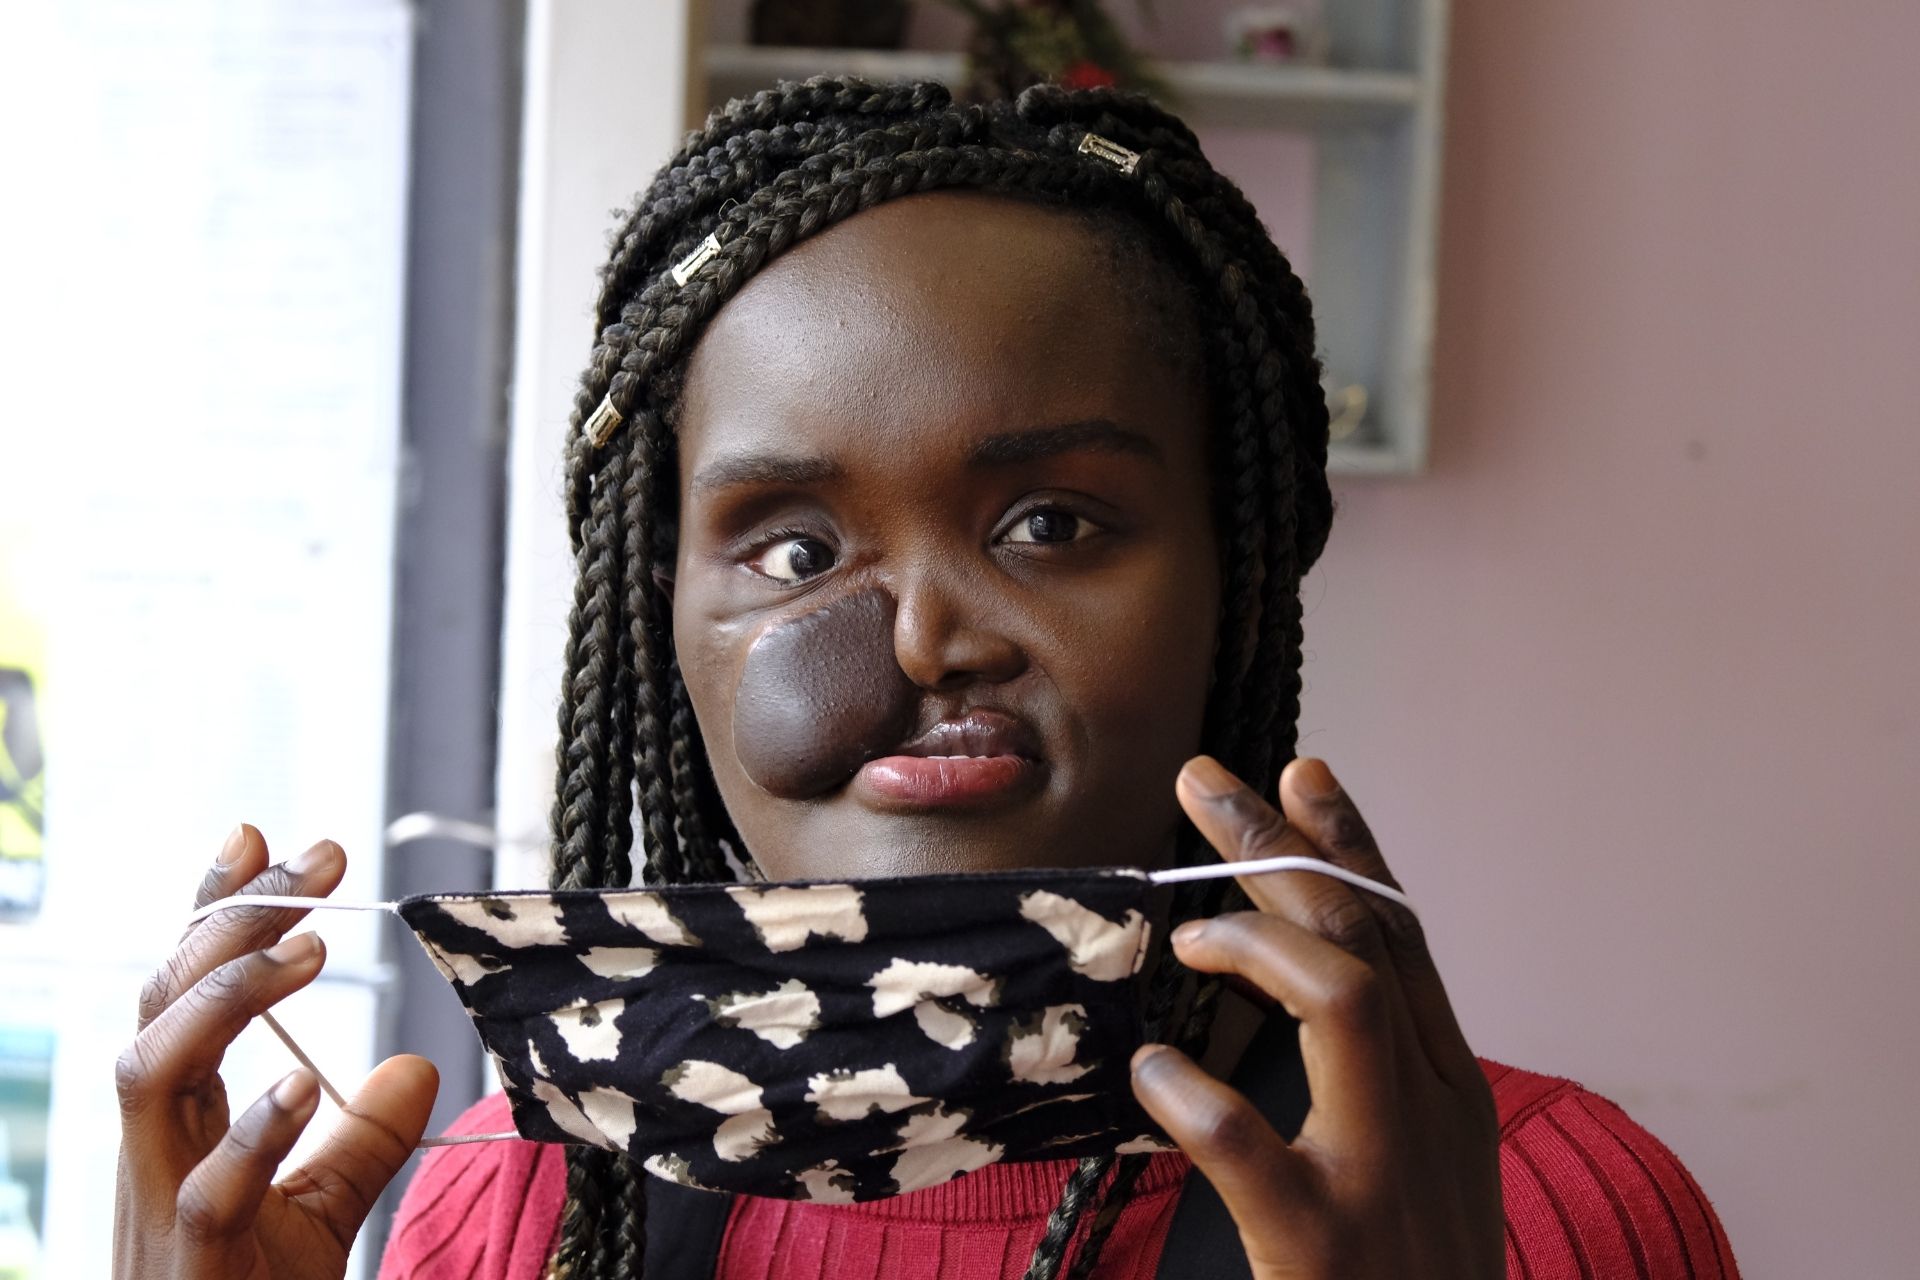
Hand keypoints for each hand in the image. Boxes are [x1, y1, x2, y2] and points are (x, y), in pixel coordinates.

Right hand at [113, 825, 438, 1279]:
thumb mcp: (321, 1207)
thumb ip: (363, 1138)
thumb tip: (417, 1066)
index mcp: (182, 1121)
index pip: (183, 990)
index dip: (212, 911)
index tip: (256, 833)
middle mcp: (157, 1147)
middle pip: (164, 1003)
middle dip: (231, 922)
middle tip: (316, 864)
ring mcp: (164, 1203)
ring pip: (151, 1074)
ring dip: (225, 1000)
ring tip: (310, 950)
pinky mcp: (194, 1263)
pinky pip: (209, 1189)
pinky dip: (253, 1130)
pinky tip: (305, 1083)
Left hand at [1130, 757, 1502, 1278]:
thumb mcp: (1415, 1165)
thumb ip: (1367, 1075)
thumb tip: (1290, 971)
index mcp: (1451, 1091)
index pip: (1403, 938)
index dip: (1350, 848)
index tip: (1300, 771)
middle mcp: (1432, 1116)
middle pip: (1365, 941)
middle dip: (1283, 846)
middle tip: (1206, 780)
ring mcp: (1384, 1181)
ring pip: (1346, 1004)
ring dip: (1260, 943)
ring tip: (1190, 932)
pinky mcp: (1325, 1250)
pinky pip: (1255, 1154)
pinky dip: (1196, 1100)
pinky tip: (1152, 1071)